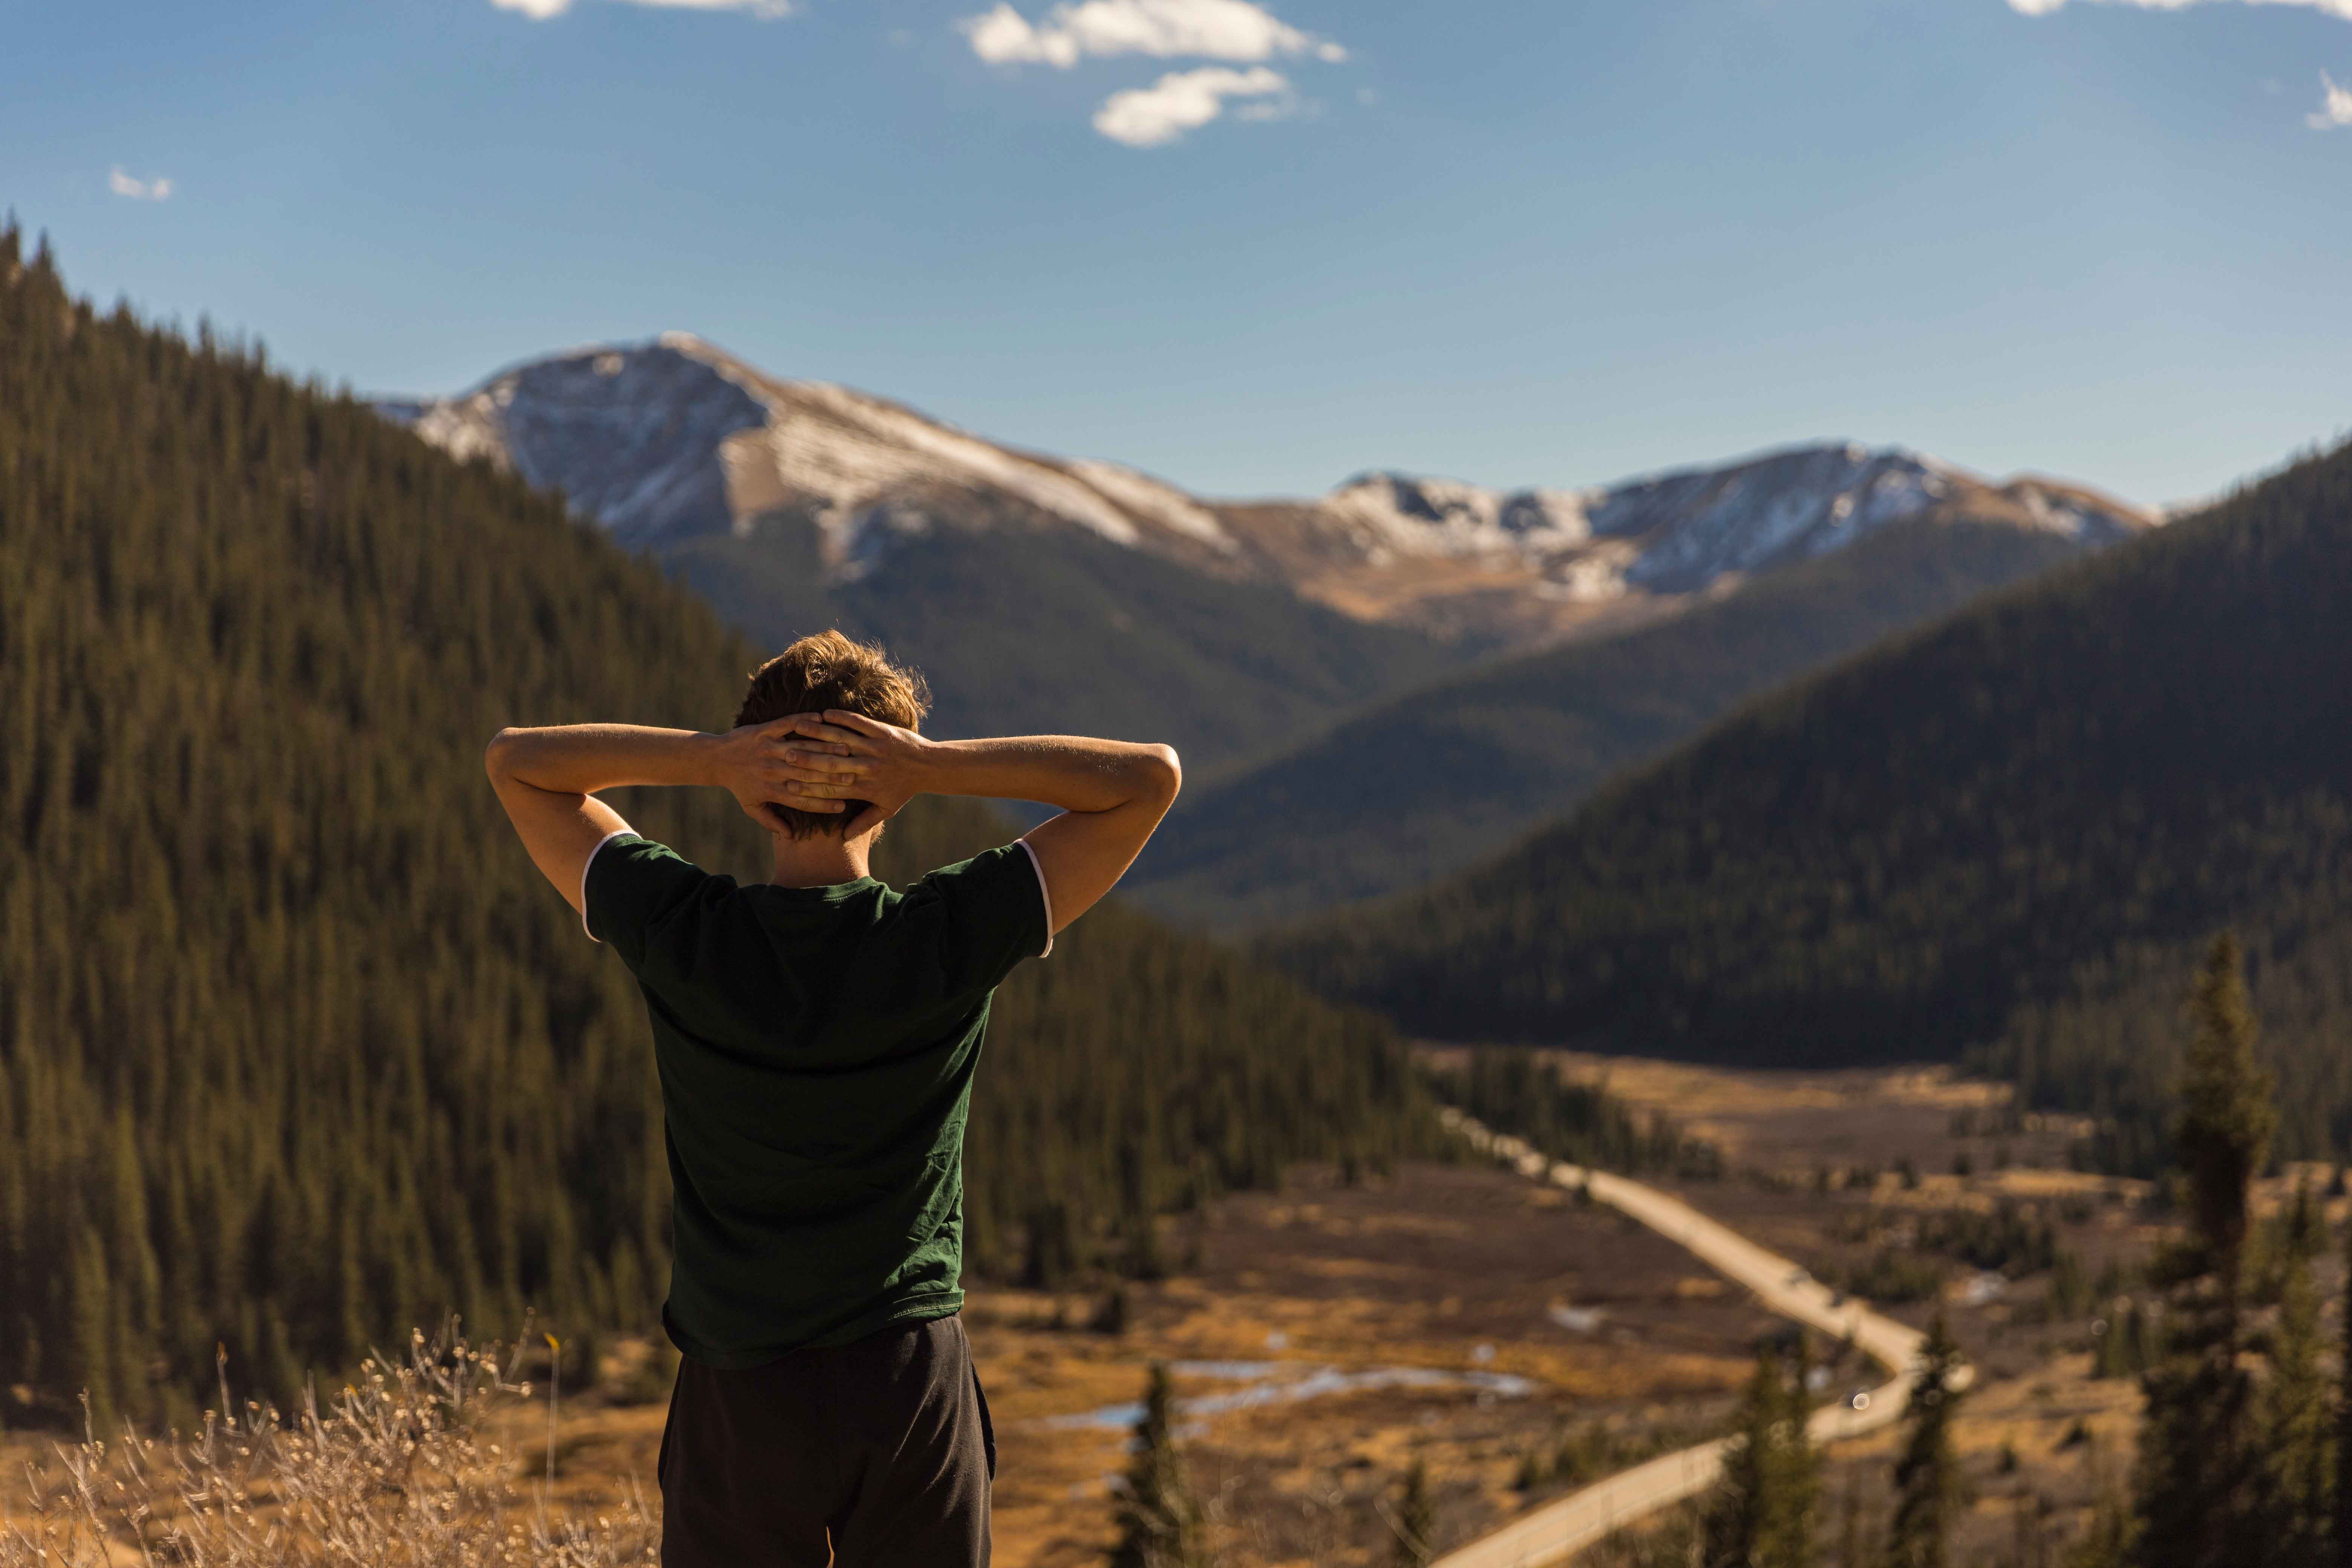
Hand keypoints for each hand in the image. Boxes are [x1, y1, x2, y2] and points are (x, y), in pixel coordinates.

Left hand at [708, 717, 856, 832]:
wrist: (715, 759)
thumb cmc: (738, 785)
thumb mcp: (751, 807)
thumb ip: (771, 822)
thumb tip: (790, 837)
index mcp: (771, 790)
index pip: (802, 800)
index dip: (823, 803)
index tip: (843, 805)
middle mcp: (771, 771)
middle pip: (807, 775)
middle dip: (831, 776)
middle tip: (854, 775)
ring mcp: (768, 749)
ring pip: (801, 749)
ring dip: (825, 748)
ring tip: (846, 748)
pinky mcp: (762, 731)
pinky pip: (785, 725)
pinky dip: (803, 721)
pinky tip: (821, 718)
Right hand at [772, 710, 936, 836]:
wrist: (930, 767)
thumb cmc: (905, 789)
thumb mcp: (886, 809)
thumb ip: (863, 823)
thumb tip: (843, 837)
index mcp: (865, 787)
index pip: (831, 787)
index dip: (810, 785)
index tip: (789, 783)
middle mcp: (867, 767)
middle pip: (831, 763)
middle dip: (807, 758)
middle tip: (785, 754)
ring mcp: (874, 747)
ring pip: (842, 740)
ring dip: (818, 733)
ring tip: (798, 728)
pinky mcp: (882, 731)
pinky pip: (858, 723)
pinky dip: (841, 717)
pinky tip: (825, 713)